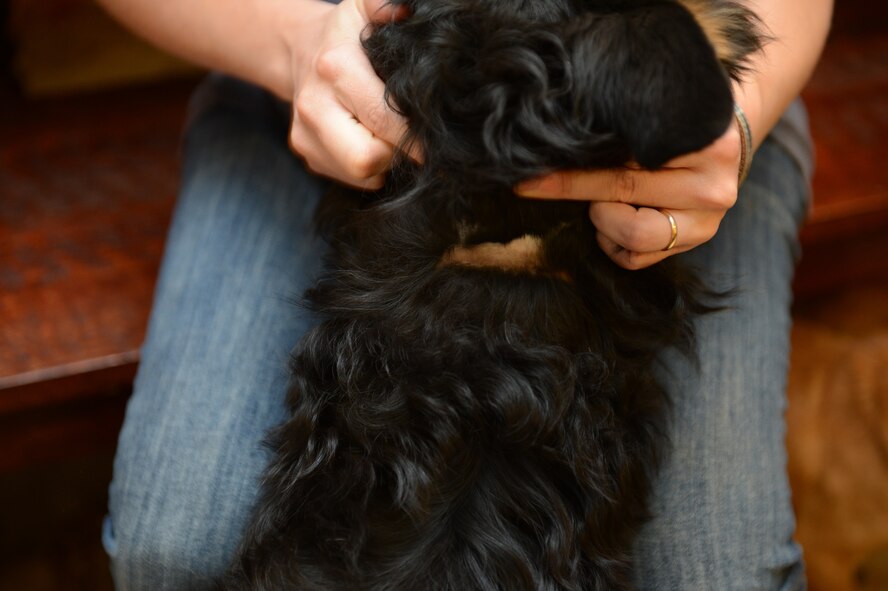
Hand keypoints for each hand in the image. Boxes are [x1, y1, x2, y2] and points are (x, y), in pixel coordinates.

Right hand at [286, 0, 409, 188]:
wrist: (297, 47)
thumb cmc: (346, 32)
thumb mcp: (363, 6)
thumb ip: (387, 5)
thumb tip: (408, 12)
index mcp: (336, 69)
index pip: (382, 118)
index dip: (413, 137)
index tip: (437, 138)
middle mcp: (315, 105)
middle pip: (366, 159)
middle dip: (396, 154)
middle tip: (412, 138)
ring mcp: (305, 134)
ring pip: (361, 174)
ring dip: (385, 163)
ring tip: (390, 135)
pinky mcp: (305, 152)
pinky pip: (350, 178)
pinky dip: (370, 168)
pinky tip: (373, 140)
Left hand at [516, 102, 755, 269]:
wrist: (720, 139)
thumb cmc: (675, 121)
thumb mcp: (654, 117)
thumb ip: (617, 134)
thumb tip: (550, 149)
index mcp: (707, 148)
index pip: (626, 167)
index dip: (571, 175)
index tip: (526, 180)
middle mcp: (713, 190)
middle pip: (622, 201)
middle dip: (581, 194)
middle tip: (557, 184)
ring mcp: (706, 224)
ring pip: (631, 238)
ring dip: (602, 220)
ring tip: (601, 200)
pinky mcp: (694, 244)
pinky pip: (636, 258)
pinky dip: (612, 242)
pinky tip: (612, 216)